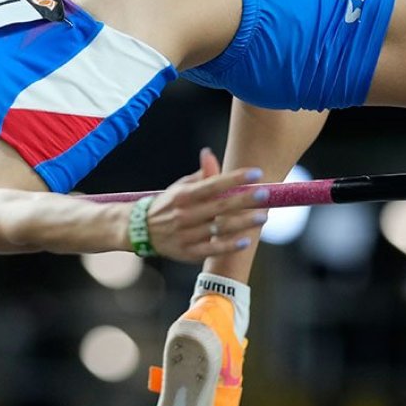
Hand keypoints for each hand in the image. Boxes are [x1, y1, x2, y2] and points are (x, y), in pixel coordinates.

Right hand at [145, 148, 268, 261]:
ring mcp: (185, 234)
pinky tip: (245, 241)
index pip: (212, 185)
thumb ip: (199, 175)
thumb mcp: (179, 188)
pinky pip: (211, 250)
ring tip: (263, 216)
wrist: (140, 231)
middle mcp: (183, 214)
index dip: (234, 178)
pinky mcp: (187, 252)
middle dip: (243, 200)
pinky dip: (228, 246)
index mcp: (183, 196)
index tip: (255, 173)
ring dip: (242, 223)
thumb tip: (209, 153)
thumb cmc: (167, 205)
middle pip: (218, 206)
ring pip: (218, 229)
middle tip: (265, 194)